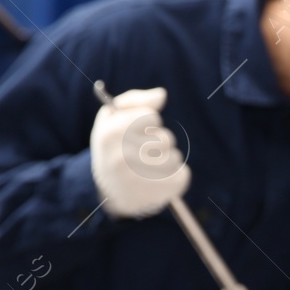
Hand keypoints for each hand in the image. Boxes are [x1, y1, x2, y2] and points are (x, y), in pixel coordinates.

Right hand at [89, 86, 189, 217]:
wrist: (106, 192)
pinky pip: (183, 175)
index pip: (151, 117)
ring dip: (168, 160)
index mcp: (110, 134)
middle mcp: (121, 158)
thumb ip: (135, 100)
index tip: (137, 132)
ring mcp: (139, 180)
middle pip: (166, 138)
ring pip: (175, 157)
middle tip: (142, 153)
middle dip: (159, 142)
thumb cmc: (112, 147)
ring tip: (149, 168)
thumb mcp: (111, 119)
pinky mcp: (156, 195)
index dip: (148, 123)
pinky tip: (159, 181)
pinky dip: (176, 176)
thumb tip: (162, 94)